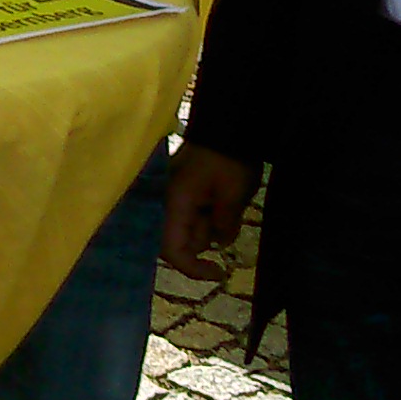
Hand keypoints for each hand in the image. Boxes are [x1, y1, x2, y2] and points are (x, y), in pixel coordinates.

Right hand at [160, 144, 254, 283]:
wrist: (228, 126)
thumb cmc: (228, 160)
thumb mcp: (233, 195)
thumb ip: (223, 225)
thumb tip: (218, 244)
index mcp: (174, 204)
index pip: (173, 250)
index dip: (193, 269)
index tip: (219, 273)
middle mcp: (168, 203)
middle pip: (180, 241)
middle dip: (205, 240)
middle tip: (227, 220)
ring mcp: (175, 197)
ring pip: (190, 229)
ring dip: (210, 227)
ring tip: (229, 202)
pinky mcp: (184, 192)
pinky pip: (194, 215)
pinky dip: (210, 215)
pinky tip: (224, 198)